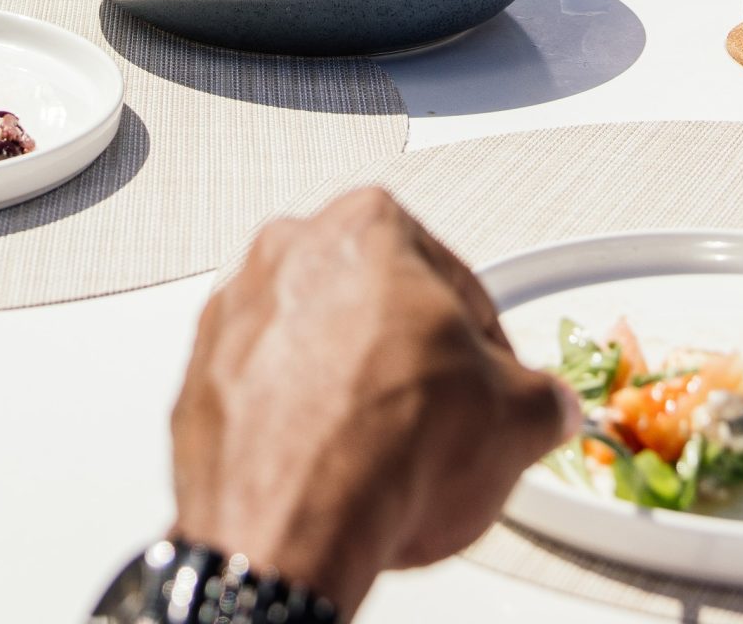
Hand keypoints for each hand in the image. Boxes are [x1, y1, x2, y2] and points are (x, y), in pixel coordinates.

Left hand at [170, 188, 579, 618]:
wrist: (289, 518)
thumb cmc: (383, 445)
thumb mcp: (514, 417)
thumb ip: (540, 397)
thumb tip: (542, 407)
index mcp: (368, 224)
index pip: (453, 280)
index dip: (486, 345)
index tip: (494, 382)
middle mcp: (290, 248)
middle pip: (375, 304)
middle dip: (409, 358)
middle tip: (440, 419)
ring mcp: (236, 309)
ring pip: (314, 342)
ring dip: (346, 385)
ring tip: (381, 453)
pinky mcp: (200, 372)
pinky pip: (264, 387)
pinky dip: (292, 418)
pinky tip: (327, 465)